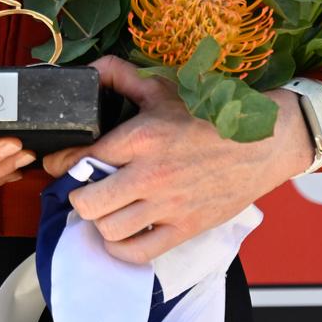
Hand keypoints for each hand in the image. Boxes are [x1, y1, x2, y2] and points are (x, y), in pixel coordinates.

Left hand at [40, 56, 313, 264]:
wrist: (261, 143)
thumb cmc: (210, 116)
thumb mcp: (163, 88)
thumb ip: (121, 75)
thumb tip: (90, 70)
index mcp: (141, 137)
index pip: (81, 158)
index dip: (61, 162)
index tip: (59, 163)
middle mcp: (150, 175)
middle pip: (87, 202)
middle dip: (78, 195)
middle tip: (84, 186)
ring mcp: (168, 206)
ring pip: (109, 228)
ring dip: (100, 219)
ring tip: (105, 206)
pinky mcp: (185, 228)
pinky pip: (138, 252)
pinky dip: (120, 247)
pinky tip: (120, 232)